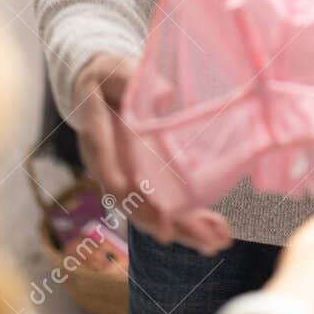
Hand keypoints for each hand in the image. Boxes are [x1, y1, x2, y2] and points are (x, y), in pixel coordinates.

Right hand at [72, 52, 232, 255]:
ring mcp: (124, 177)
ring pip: (148, 212)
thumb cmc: (110, 77)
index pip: (110, 171)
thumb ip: (133, 80)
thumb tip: (166, 95)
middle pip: (133, 203)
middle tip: (201, 241)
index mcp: (97, 136)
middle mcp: (108, 165)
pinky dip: (187, 222)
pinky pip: (160, 207)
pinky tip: (214, 234)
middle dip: (166, 224)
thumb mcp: (118, 71)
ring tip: (216, 243)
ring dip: (183, 231)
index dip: (131, 195)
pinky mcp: (141, 182)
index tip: (155, 216)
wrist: (98, 88)